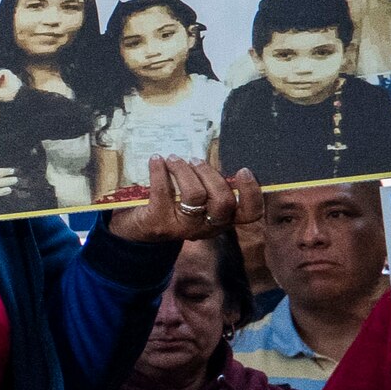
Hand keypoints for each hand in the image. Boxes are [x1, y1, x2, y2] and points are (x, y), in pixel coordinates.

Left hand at [106, 154, 256, 246]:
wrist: (138, 230)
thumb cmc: (174, 207)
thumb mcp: (199, 202)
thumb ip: (210, 187)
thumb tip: (213, 160)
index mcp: (223, 220)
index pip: (250, 213)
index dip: (251, 192)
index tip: (243, 170)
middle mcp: (208, 227)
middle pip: (223, 201)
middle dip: (210, 174)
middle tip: (195, 160)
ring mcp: (183, 227)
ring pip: (196, 195)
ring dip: (184, 170)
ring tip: (174, 159)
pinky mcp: (159, 223)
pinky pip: (163, 192)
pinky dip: (159, 171)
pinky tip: (156, 160)